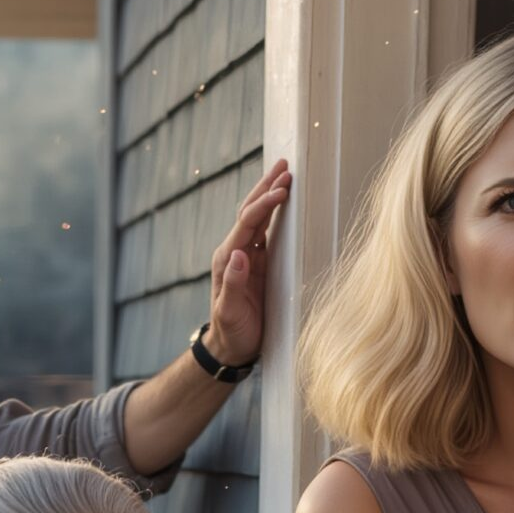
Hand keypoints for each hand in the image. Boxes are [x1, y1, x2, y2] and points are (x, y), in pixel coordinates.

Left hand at [202, 157, 291, 366]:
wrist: (231, 347)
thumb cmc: (231, 331)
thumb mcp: (230, 312)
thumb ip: (232, 284)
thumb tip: (239, 254)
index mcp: (228, 258)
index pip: (247, 222)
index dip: (264, 204)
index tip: (282, 191)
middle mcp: (235, 252)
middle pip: (250, 211)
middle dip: (266, 187)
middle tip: (284, 165)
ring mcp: (247, 256)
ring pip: (258, 217)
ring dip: (270, 194)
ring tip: (285, 173)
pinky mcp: (257, 264)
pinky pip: (266, 232)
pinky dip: (275, 213)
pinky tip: (284, 202)